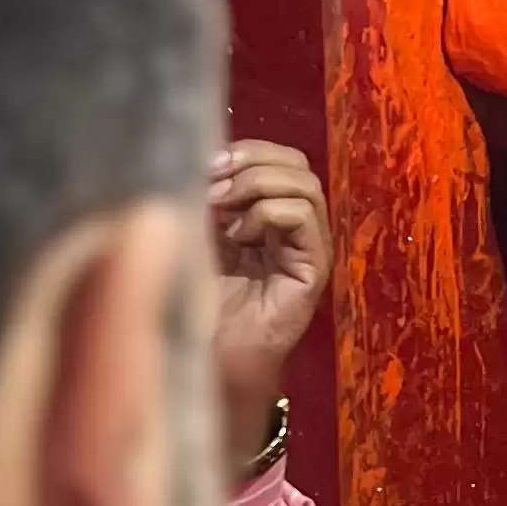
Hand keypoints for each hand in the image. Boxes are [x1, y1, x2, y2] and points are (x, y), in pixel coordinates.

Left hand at [208, 140, 332, 464]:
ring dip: (258, 186)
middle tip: (213, 184)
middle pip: (296, 162)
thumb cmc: (194, 299)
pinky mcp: (313, 270)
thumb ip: (207, 193)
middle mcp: (293, 227)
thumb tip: (205, 153)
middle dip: (252, 161)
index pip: (275, 157)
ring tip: (224, 212)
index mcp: (266, 213)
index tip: (204, 164)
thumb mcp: (195, 230)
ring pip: (305, 184)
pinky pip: (304, 217)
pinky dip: (268, 214)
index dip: (244, 149)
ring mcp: (307, 249)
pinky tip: (240, 239)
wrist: (203, 355)